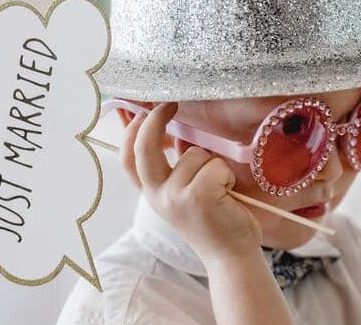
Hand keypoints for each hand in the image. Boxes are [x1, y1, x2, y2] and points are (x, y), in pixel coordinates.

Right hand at [122, 102, 262, 263]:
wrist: (232, 256)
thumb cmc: (216, 221)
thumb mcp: (188, 194)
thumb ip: (179, 168)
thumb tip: (177, 135)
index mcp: (154, 195)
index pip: (129, 160)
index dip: (130, 133)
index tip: (142, 111)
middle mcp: (158, 196)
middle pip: (146, 148)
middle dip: (156, 120)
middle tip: (171, 104)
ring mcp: (176, 196)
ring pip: (196, 154)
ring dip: (215, 165)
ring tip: (221, 191)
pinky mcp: (198, 196)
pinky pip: (216, 165)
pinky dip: (228, 175)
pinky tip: (229, 196)